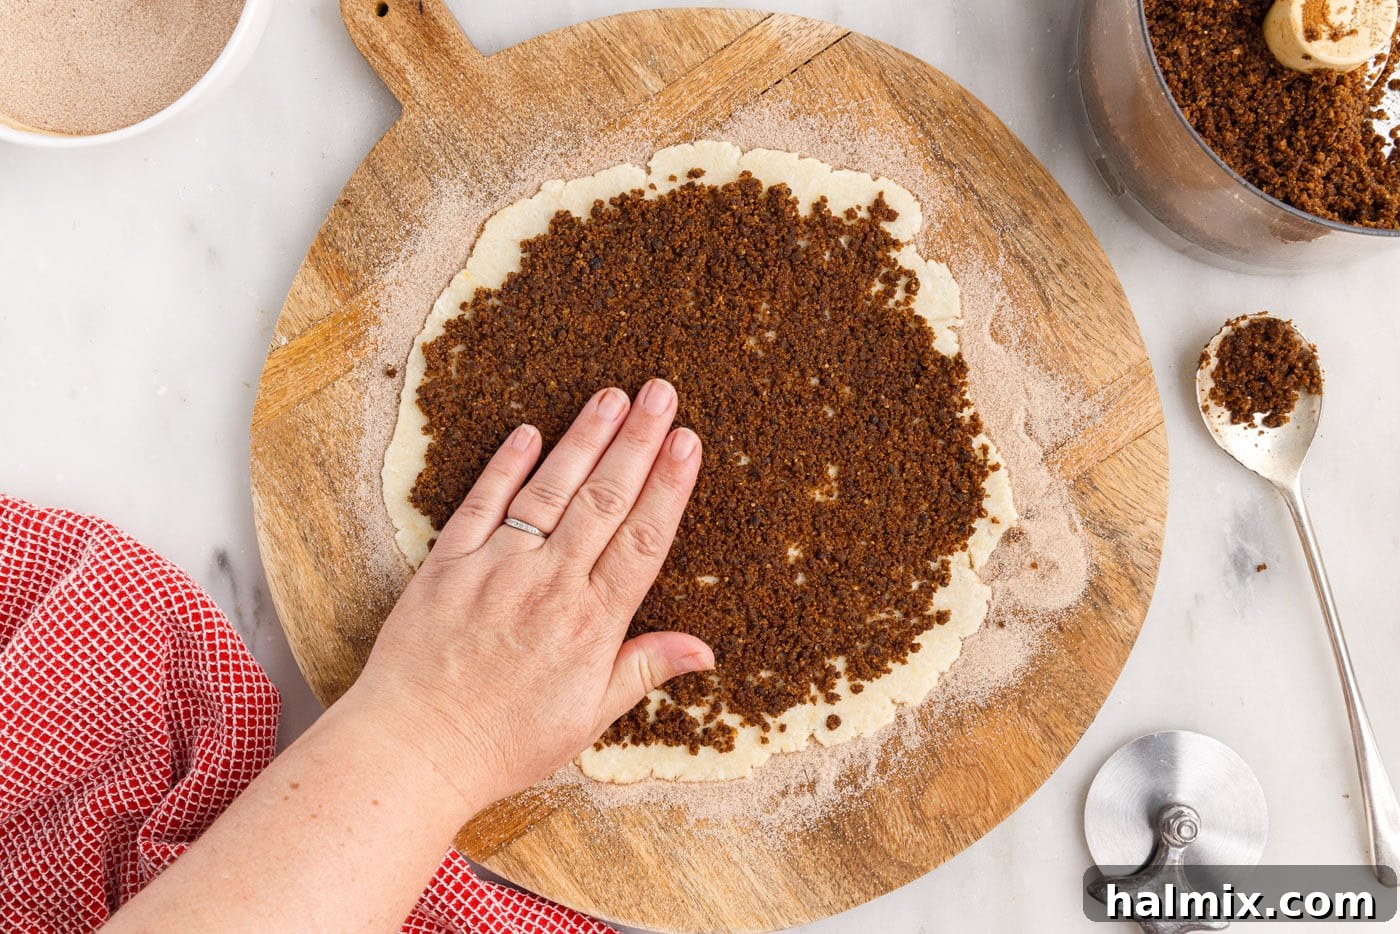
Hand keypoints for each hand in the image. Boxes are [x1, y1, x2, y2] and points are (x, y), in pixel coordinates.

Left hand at [350, 379, 712, 810]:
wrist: (414, 750)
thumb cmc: (504, 743)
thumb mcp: (588, 718)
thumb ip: (644, 670)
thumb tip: (706, 649)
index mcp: (590, 623)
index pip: (642, 539)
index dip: (668, 485)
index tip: (688, 442)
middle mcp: (548, 585)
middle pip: (604, 500)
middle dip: (637, 441)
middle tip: (661, 393)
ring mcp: (496, 569)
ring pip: (550, 489)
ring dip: (584, 438)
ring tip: (613, 395)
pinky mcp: (447, 564)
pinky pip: (482, 503)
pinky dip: (506, 465)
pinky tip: (530, 432)